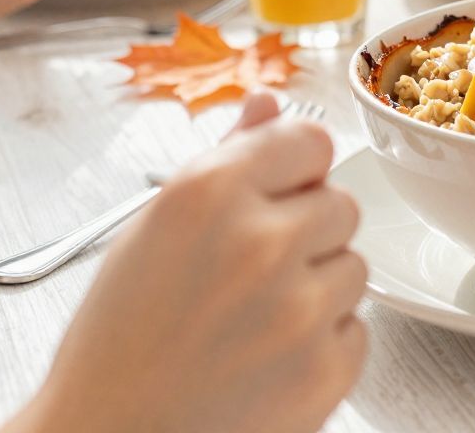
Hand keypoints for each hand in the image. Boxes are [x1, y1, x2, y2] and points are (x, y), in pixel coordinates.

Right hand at [17, 93, 366, 432]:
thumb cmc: (117, 345)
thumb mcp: (151, 233)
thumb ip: (223, 160)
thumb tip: (267, 104)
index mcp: (207, 194)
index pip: (309, 139)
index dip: (292, 170)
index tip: (272, 195)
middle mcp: (260, 242)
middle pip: (340, 203)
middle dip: (305, 232)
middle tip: (247, 274)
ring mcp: (299, 309)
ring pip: (354, 266)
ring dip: (316, 288)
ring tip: (250, 322)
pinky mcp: (326, 369)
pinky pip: (357, 329)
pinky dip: (322, 345)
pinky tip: (266, 361)